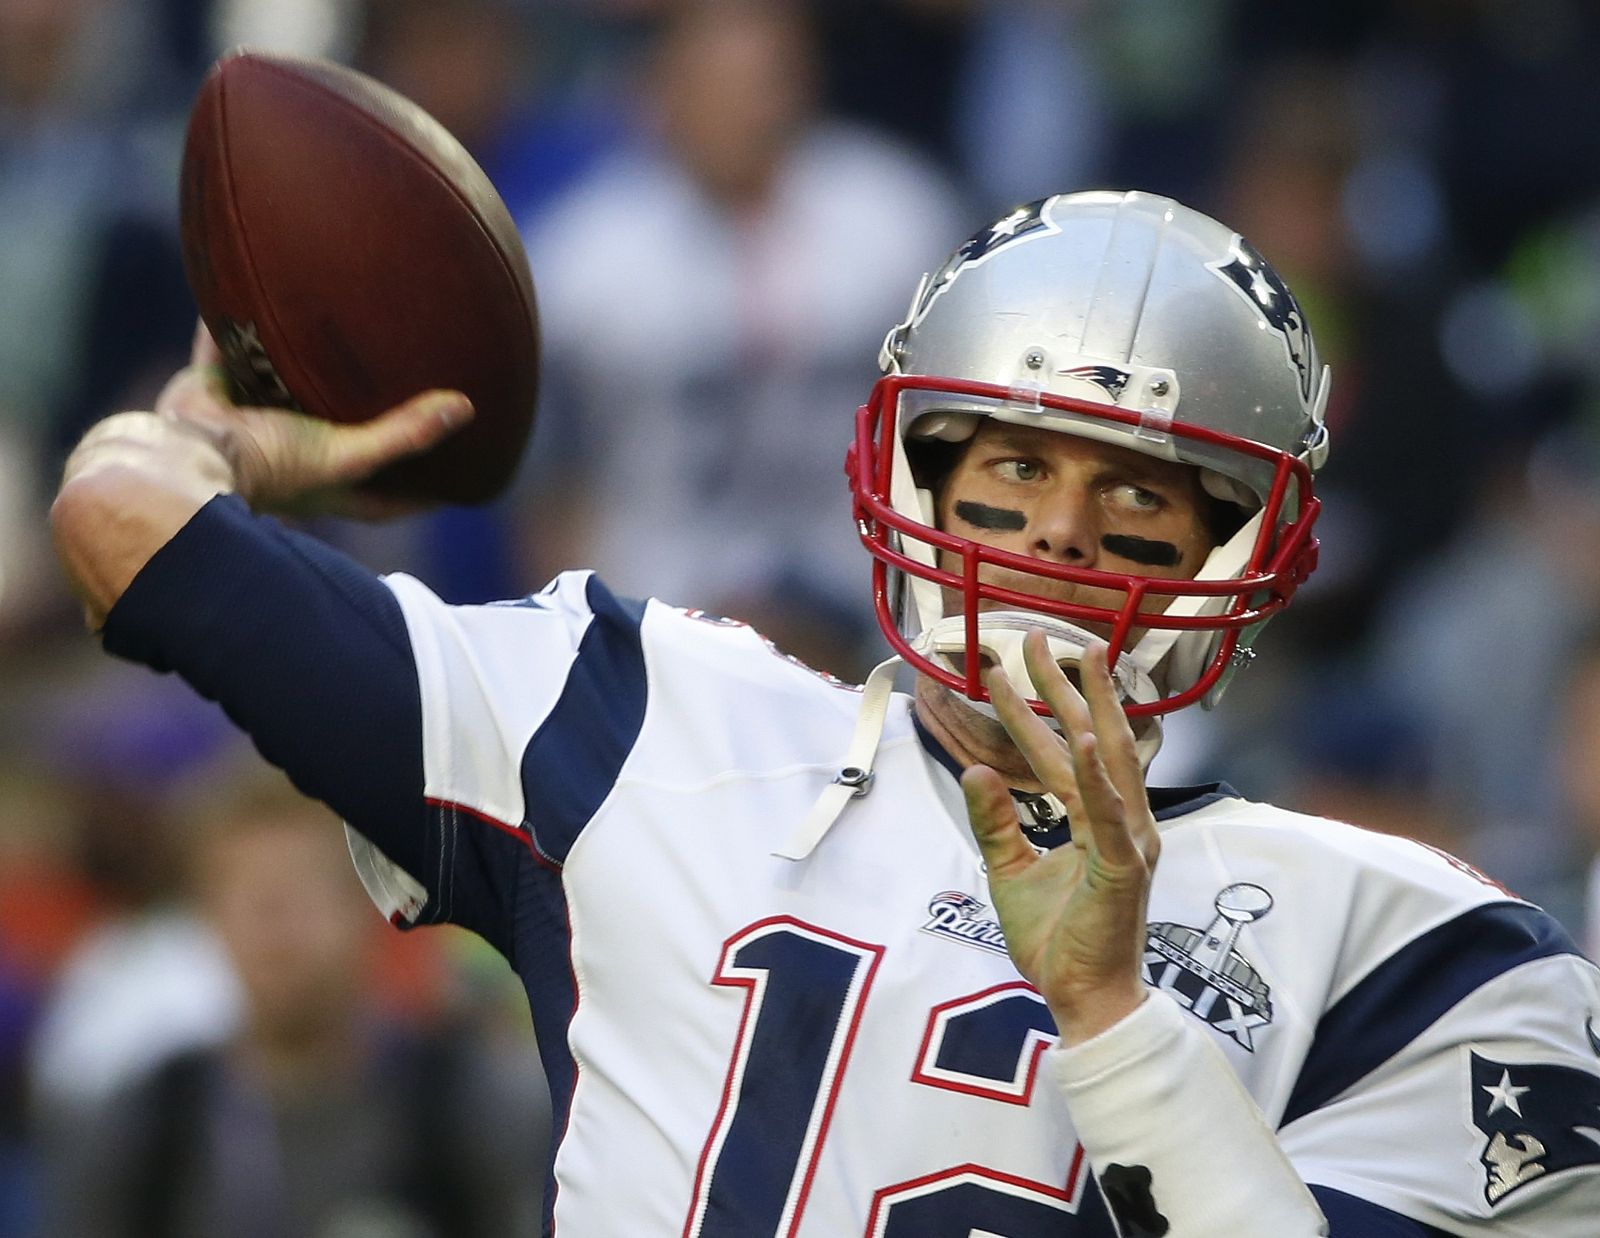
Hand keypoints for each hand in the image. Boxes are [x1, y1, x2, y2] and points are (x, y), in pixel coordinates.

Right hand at [53, 322, 472, 629]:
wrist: (178, 455)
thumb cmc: (266, 468)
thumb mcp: (344, 455)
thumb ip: (402, 434)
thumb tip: (466, 408)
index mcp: (323, 487)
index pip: (385, 499)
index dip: (420, 493)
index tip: (458, 486)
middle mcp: (287, 458)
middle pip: (336, 441)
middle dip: (362, 424)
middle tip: (401, 397)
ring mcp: (245, 427)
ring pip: (279, 395)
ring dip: (297, 373)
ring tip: (331, 342)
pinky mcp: (207, 394)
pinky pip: (221, 352)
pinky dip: (227, 327)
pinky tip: (242, 292)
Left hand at [961, 633, 1158, 1044]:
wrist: (1083, 998)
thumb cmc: (1057, 940)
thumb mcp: (1008, 870)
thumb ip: (996, 819)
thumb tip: (976, 767)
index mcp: (1095, 820)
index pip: (1059, 750)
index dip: (1034, 706)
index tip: (1007, 665)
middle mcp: (1119, 821)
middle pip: (1090, 737)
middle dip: (1066, 684)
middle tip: (1040, 636)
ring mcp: (1127, 841)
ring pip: (1105, 761)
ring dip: (1088, 708)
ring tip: (1075, 659)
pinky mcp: (1123, 867)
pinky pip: (1107, 813)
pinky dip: (1095, 775)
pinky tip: (1080, 737)